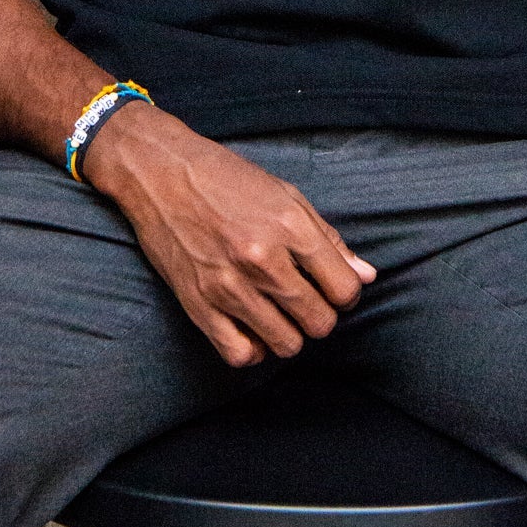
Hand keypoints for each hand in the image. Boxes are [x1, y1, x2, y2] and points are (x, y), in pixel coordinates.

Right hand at [84, 105, 376, 365]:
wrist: (159, 171)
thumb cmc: (225, 177)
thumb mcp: (285, 194)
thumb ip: (328, 238)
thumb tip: (366, 275)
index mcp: (289, 226)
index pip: (345, 290)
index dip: (345, 293)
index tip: (331, 286)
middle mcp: (262, 258)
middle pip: (319, 322)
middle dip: (319, 315)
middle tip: (304, 298)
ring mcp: (228, 285)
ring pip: (286, 344)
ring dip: (289, 333)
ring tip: (278, 312)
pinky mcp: (198, 304)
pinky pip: (241, 354)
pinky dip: (253, 349)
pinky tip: (251, 327)